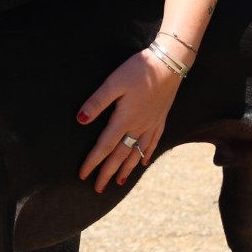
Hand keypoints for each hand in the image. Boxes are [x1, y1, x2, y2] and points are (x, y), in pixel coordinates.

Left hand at [76, 49, 180, 192]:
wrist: (170, 63)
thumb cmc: (139, 70)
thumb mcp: (113, 83)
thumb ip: (97, 102)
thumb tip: (80, 120)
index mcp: (124, 119)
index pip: (104, 146)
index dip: (93, 162)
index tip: (83, 175)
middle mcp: (138, 126)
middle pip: (120, 155)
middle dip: (108, 172)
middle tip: (98, 189)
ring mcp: (151, 124)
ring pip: (137, 153)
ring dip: (126, 169)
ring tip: (118, 182)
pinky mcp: (161, 119)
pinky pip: (153, 143)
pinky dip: (146, 155)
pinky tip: (144, 163)